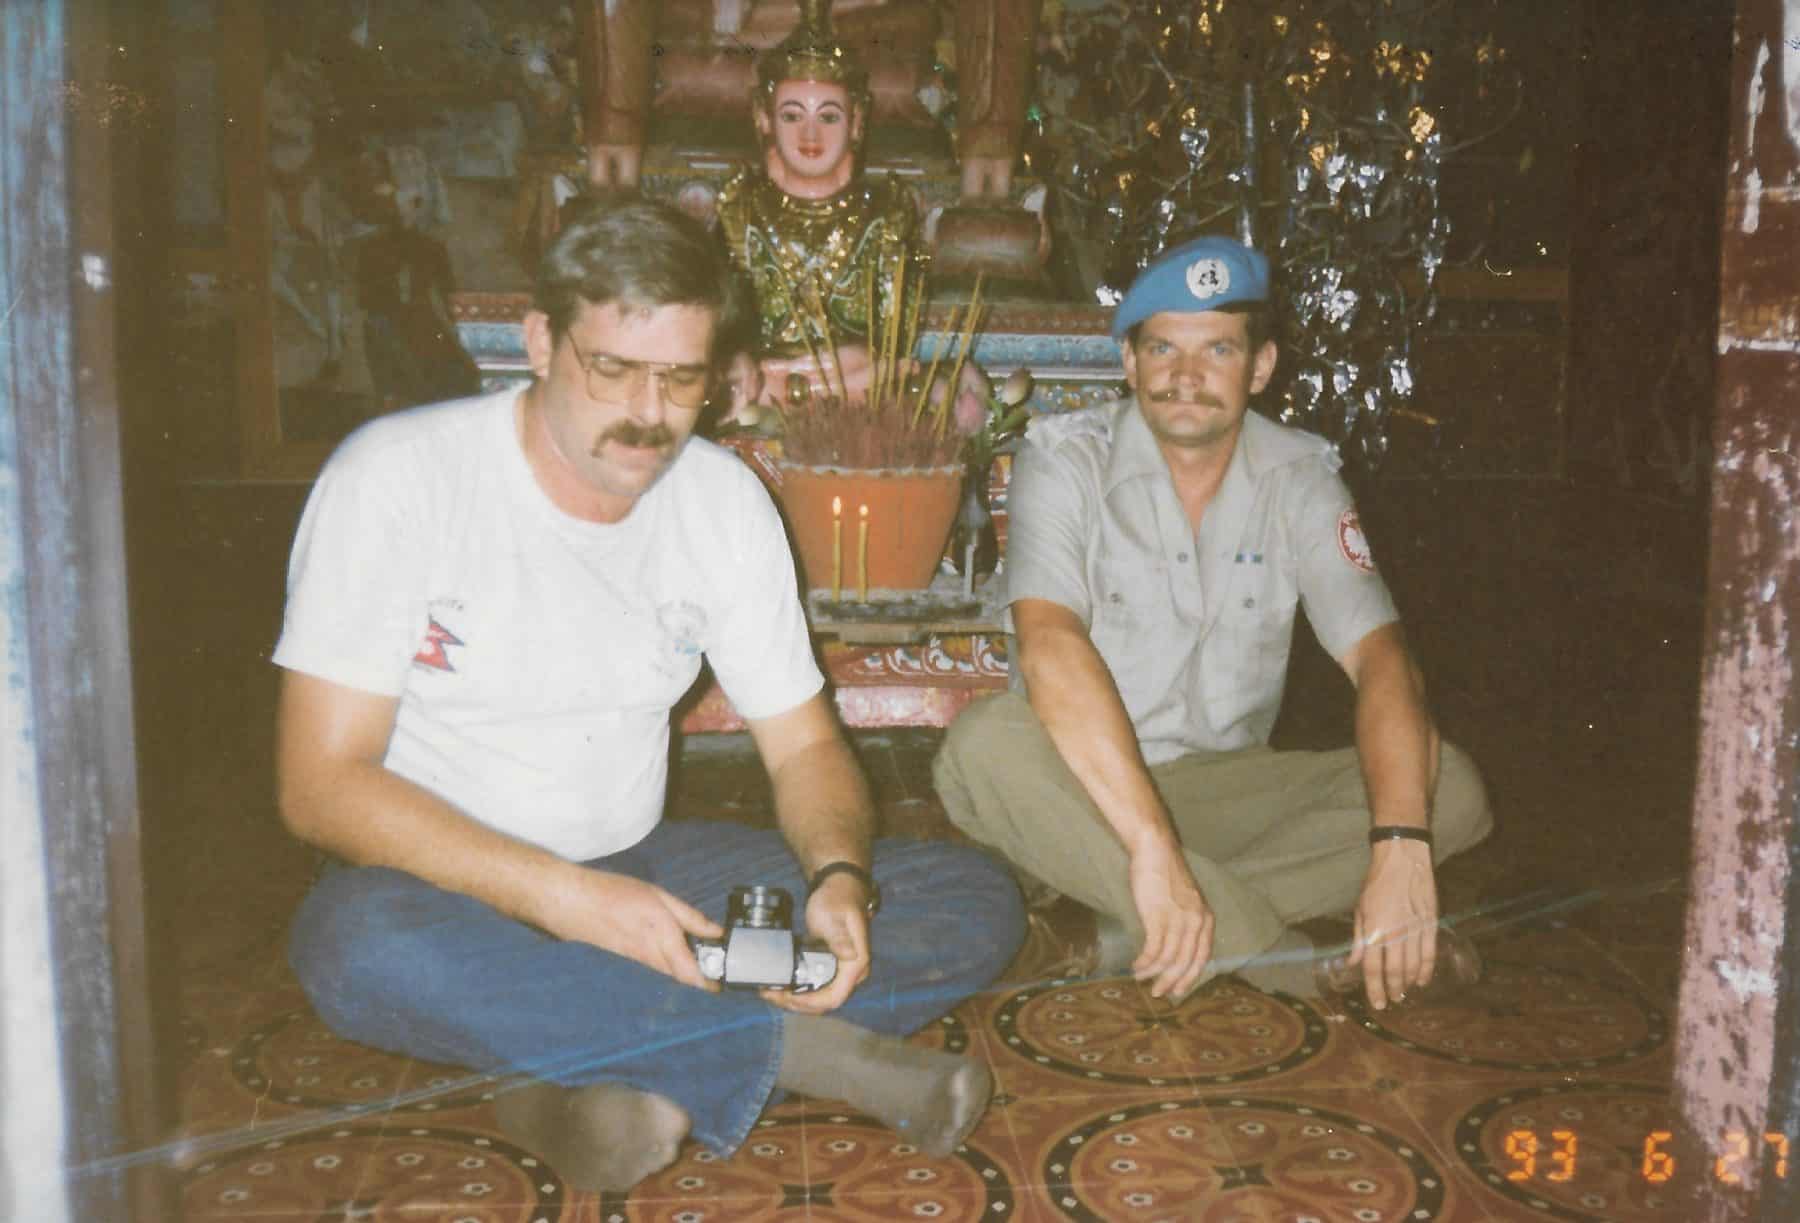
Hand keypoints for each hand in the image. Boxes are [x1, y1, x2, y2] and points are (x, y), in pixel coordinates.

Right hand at [536, 867, 723, 992]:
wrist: (572, 904)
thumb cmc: (615, 894)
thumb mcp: (660, 897)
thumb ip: (690, 917)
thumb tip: (715, 932)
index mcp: (664, 940)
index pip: (693, 976)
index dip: (711, 984)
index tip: (725, 982)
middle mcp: (652, 959)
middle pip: (683, 981)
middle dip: (702, 979)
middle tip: (718, 970)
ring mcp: (637, 965)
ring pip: (669, 977)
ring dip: (685, 974)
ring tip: (699, 961)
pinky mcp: (627, 964)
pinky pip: (653, 971)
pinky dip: (667, 969)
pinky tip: (671, 956)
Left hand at [760, 873, 871, 1013]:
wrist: (839, 887)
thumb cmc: (837, 899)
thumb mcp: (832, 916)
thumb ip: (839, 936)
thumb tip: (850, 956)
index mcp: (856, 964)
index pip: (834, 997)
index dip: (809, 1003)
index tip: (786, 996)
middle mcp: (852, 974)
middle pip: (824, 1003)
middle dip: (796, 1004)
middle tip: (770, 993)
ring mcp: (841, 972)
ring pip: (818, 998)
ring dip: (793, 999)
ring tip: (769, 990)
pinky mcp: (831, 968)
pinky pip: (815, 987)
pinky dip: (797, 989)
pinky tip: (779, 983)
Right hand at [1126, 842, 1213, 1000]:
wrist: (1155, 850)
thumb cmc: (1165, 873)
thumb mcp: (1185, 900)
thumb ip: (1185, 922)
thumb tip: (1173, 948)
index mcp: (1205, 918)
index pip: (1202, 957)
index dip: (1190, 977)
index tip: (1178, 990)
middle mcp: (1196, 922)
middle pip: (1185, 963)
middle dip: (1171, 982)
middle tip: (1158, 994)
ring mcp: (1178, 920)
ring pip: (1168, 959)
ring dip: (1153, 973)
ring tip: (1141, 979)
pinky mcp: (1158, 917)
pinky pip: (1153, 950)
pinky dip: (1144, 962)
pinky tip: (1136, 966)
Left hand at [1349, 839, 1438, 1009]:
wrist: (1403, 860)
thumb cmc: (1377, 883)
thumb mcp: (1360, 909)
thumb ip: (1358, 938)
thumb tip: (1352, 963)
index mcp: (1373, 929)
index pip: (1372, 967)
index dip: (1374, 988)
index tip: (1377, 1003)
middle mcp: (1394, 932)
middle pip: (1394, 971)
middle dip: (1392, 990)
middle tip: (1392, 1001)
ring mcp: (1414, 929)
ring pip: (1414, 966)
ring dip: (1409, 983)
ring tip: (1404, 993)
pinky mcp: (1431, 924)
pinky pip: (1430, 953)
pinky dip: (1427, 970)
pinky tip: (1423, 981)